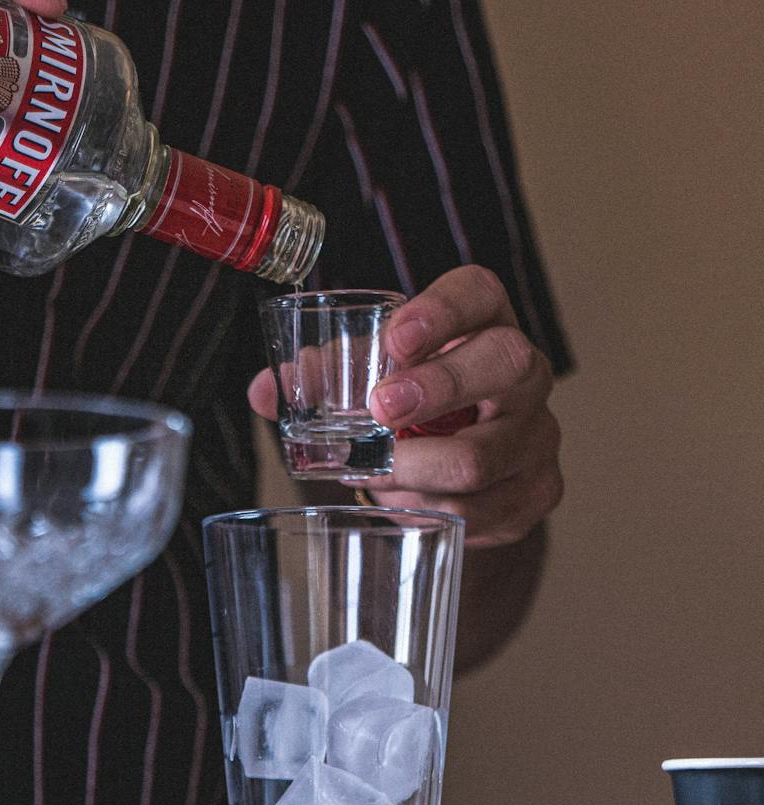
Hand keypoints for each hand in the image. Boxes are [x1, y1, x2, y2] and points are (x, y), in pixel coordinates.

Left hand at [249, 266, 562, 545]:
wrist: (462, 467)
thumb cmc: (412, 404)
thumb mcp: (370, 377)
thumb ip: (322, 377)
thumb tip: (266, 390)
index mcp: (483, 322)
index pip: (479, 293)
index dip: (443, 312)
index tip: (396, 339)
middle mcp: (525, 370)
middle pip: (507, 363)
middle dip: (439, 388)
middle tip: (380, 411)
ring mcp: (538, 432)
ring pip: (482, 457)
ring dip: (411, 471)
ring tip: (372, 473)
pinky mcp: (538, 489)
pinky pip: (482, 511)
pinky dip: (428, 510)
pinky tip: (403, 502)